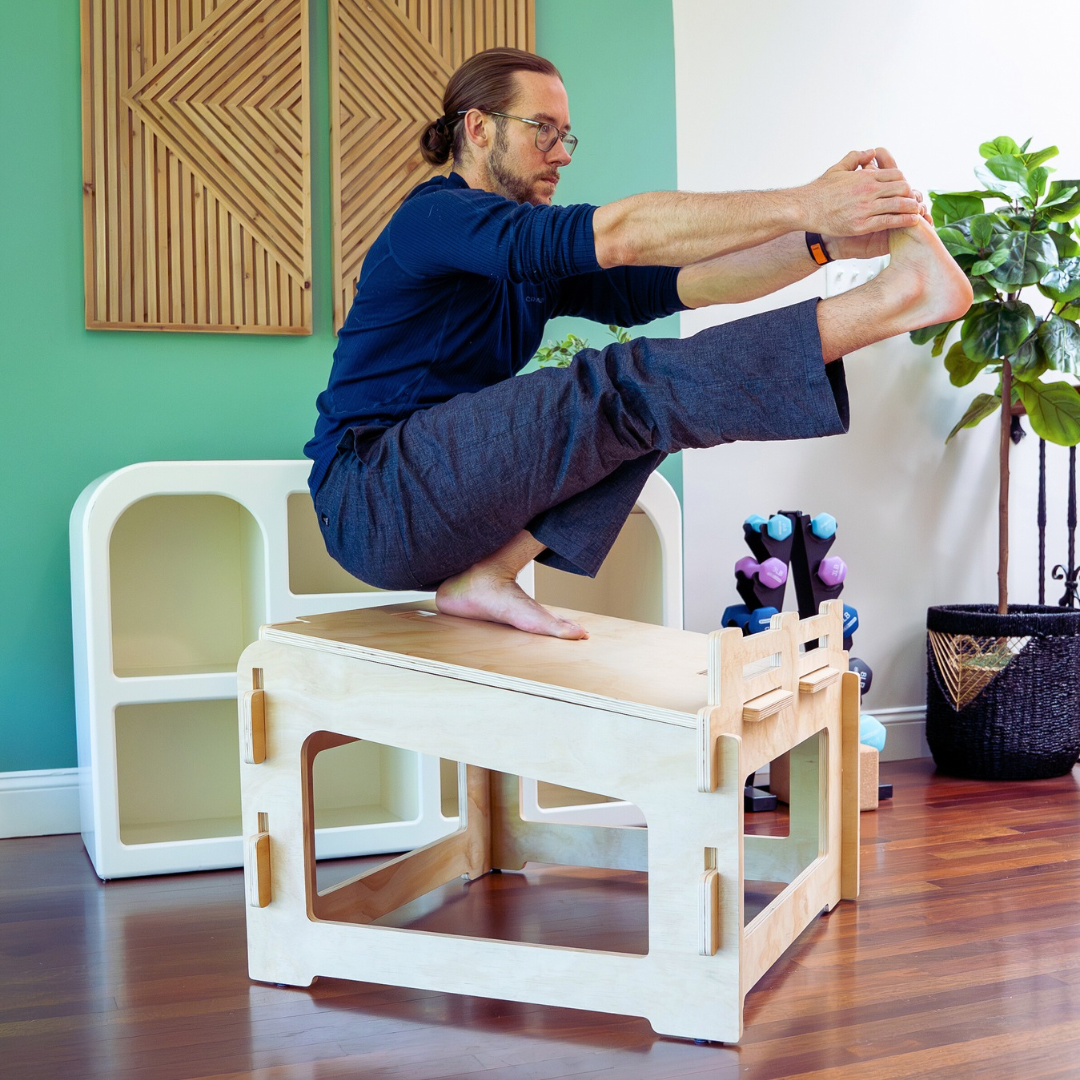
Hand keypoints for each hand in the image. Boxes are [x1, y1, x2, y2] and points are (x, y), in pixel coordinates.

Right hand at [801, 147, 926, 244]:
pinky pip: (889, 221)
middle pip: (901, 188)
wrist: (805, 208)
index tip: (906, 189)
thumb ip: (856, 157)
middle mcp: (868, 190)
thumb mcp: (838, 168)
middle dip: (910, 194)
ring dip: (911, 208)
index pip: (896, 175)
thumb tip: (872, 152)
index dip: (904, 182)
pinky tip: (911, 222)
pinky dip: (904, 221)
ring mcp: (865, 208)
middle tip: (914, 200)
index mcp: (865, 176)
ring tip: (918, 211)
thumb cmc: (819, 191)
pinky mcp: (861, 224)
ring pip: (899, 205)